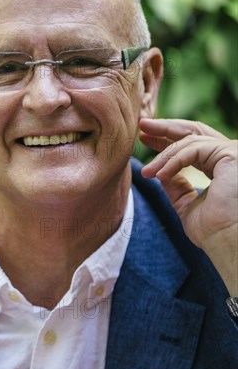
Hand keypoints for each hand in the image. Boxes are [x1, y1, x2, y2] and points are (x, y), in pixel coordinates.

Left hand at [139, 118, 236, 295]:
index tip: (145, 138)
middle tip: (141, 126)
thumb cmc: (213, 231)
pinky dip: (173, 160)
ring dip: (163, 155)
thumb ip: (176, 186)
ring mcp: (234, 153)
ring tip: (147, 172)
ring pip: (190, 141)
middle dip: (165, 128)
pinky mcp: (232, 154)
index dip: (167, 140)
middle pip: (194, 132)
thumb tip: (160, 173)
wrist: (226, 242)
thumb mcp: (186, 203)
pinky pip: (194, 149)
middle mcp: (230, 156)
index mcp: (222, 167)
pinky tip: (159, 174)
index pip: (193, 145)